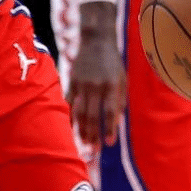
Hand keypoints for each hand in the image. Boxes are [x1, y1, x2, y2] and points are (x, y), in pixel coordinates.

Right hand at [67, 5, 126, 147]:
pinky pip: (69, 102)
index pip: (109, 111)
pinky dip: (69, 117)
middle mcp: (96, 85)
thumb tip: (116, 123)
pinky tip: (70, 128)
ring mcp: (82, 83)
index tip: (109, 143)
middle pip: (92, 115)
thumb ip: (119, 100)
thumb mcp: (122, 78)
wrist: (96, 39)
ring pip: (79, 112)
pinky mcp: (72, 81)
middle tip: (93, 151)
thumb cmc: (113, 62)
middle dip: (92, 135)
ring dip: (80, 130)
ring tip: (83, 144)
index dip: (109, 128)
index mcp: (111, 84)